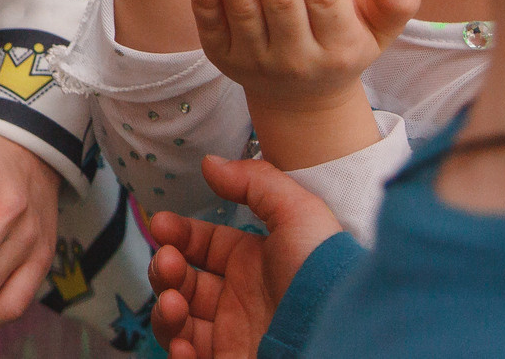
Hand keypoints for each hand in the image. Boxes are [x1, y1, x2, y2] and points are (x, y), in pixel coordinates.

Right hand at [148, 155, 343, 358]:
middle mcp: (241, 299)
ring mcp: (234, 335)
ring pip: (178, 321)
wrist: (342, 336)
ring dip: (165, 310)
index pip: (204, 245)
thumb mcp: (299, 213)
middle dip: (165, 269)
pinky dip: (177, 352)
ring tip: (174, 305)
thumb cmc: (325, 275)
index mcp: (254, 264)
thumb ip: (256, 181)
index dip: (179, 233)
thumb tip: (211, 163)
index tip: (161, 225)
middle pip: (183, 281)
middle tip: (168, 264)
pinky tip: (183, 343)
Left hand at [194, 0, 417, 168]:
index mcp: (341, 47)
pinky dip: (205, 3)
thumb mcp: (380, 26)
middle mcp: (298, 59)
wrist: (302, 97)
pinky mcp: (223, 60)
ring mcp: (256, 63)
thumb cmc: (342, 41)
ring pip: (244, 12)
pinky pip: (212, 30)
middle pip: (281, 2)